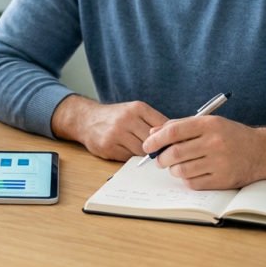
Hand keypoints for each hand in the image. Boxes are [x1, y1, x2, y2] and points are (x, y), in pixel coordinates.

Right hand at [51, 95, 166, 160]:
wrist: (86, 119)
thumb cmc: (116, 116)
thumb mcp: (134, 111)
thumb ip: (154, 122)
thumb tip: (179, 138)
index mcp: (137, 108)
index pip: (164, 126)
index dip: (171, 138)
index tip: (176, 145)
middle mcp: (126, 119)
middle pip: (154, 141)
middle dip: (159, 149)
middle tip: (163, 154)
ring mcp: (116, 133)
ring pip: (142, 151)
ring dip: (146, 155)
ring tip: (145, 153)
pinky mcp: (108, 146)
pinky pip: (129, 157)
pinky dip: (132, 157)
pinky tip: (128, 151)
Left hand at [143, 116, 265, 189]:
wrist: (259, 151)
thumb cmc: (227, 134)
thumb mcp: (206, 123)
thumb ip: (178, 125)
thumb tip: (152, 133)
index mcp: (207, 125)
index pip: (173, 132)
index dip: (155, 140)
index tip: (147, 145)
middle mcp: (214, 143)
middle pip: (175, 153)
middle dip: (160, 158)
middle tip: (158, 159)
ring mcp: (219, 163)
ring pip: (182, 170)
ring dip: (172, 170)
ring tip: (174, 166)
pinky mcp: (223, 180)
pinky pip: (194, 183)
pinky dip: (186, 179)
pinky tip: (189, 173)